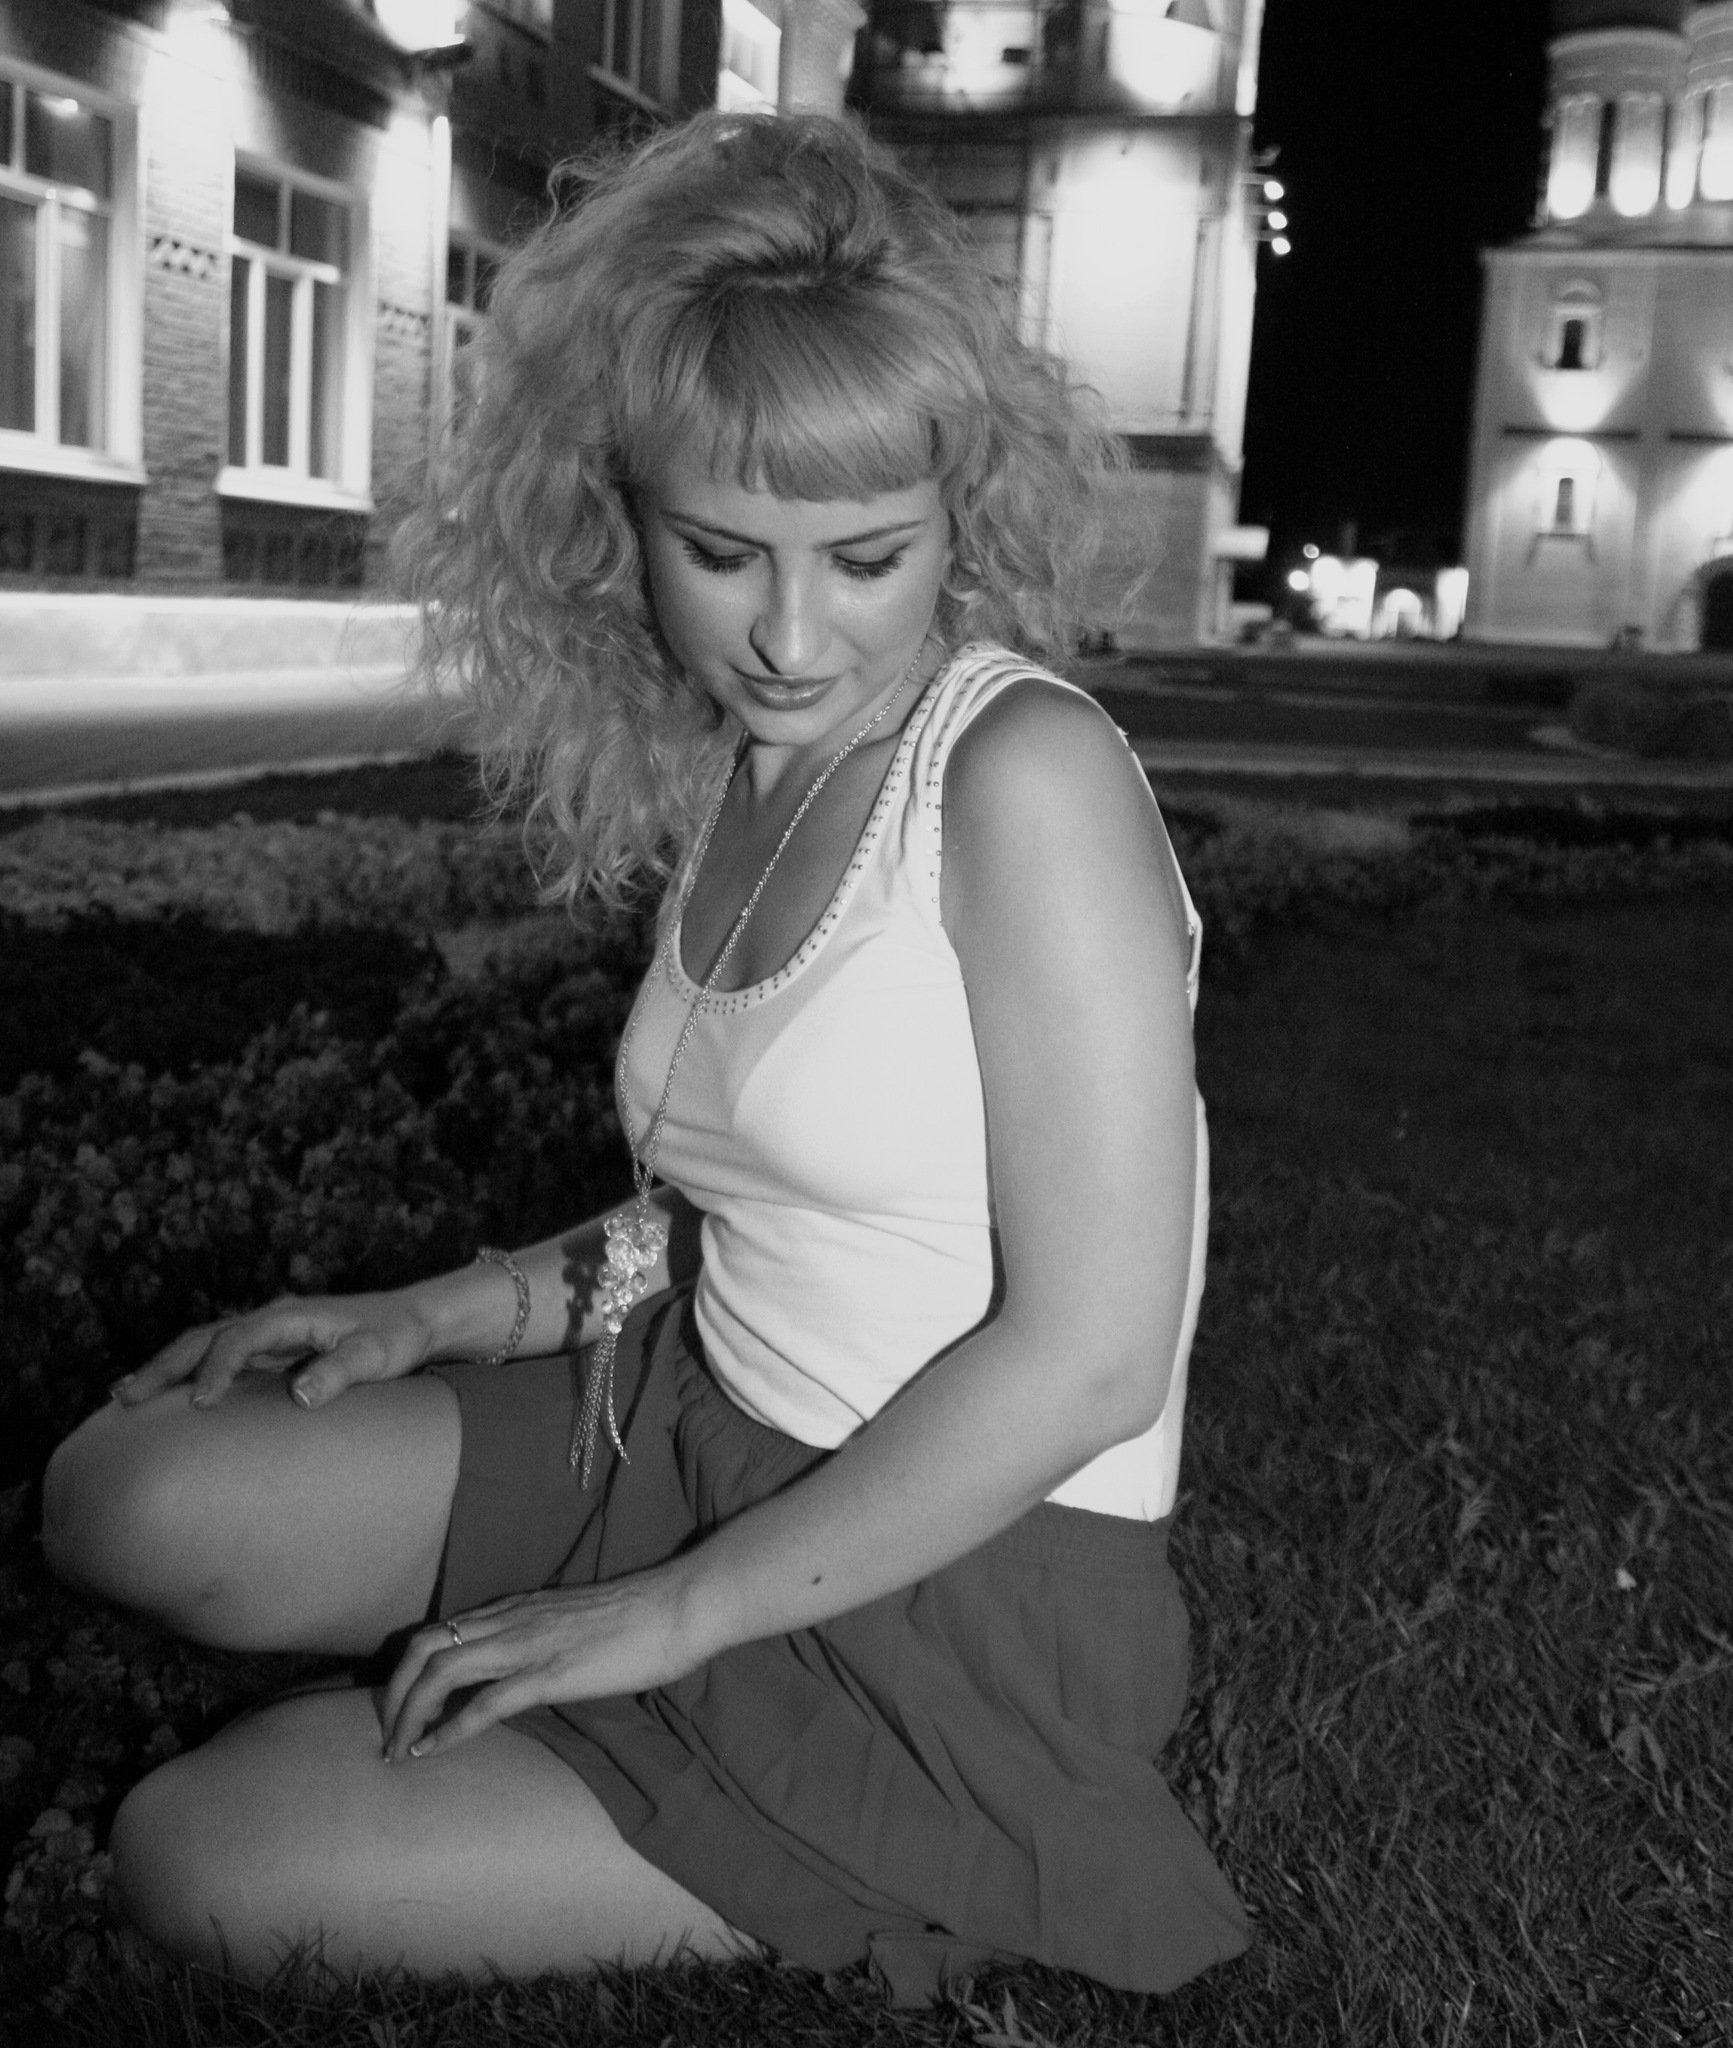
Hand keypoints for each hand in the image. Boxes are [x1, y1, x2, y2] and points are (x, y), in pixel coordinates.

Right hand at [109, 1292, 434, 1411]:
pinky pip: (219, 1358)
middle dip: (163, 1366)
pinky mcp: (272, 1350)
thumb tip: (298, 1396)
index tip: (198, 1403)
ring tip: (123, 1396)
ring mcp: (269, 1334)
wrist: (415, 1321)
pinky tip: (168, 1399)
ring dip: (165, 1368)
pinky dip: (188, 1373)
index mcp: (291, 1316)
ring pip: (204, 1345)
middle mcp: (272, 1319)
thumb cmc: (397, 1337)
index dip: (216, 1370)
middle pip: (204, 1337)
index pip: (239, 1340)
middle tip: (124, 1398)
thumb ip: (340, 1373)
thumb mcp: (377, 1356)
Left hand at [380, 1570, 701, 1764]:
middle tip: (388, 1734)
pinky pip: (486, 1703)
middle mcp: (511, 1621)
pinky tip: (432, 1752)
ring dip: (410, 1714)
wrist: (677, 1605)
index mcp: (517, 1608)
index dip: (410, 1670)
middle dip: (395, 1693)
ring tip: (398, 1751)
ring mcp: (528, 1645)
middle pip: (425, 1647)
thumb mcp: (575, 1622)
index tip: (402, 1706)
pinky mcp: (550, 1673)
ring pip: (442, 1670)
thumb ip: (545, 1638)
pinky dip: (450, 1729)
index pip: (442, 1630)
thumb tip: (531, 1669)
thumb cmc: (641, 1616)